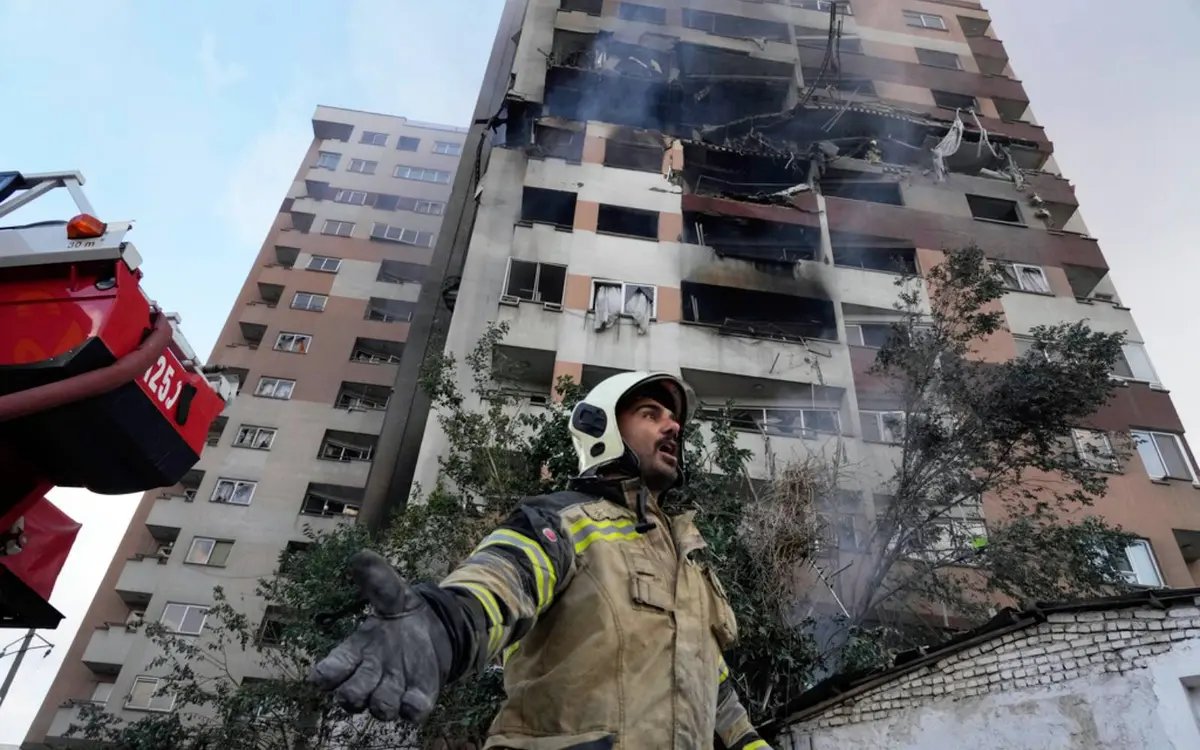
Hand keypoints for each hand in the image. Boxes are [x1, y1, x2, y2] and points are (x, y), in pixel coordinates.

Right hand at [308, 550, 450, 721]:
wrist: (439, 633)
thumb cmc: (404, 618)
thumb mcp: (394, 596)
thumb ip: (378, 581)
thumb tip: (360, 555)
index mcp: (355, 653)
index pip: (329, 671)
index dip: (325, 675)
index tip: (323, 673)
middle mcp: (368, 677)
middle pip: (349, 697)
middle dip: (353, 693)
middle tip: (365, 677)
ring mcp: (393, 691)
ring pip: (379, 708)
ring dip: (384, 700)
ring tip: (394, 681)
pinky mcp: (417, 700)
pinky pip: (411, 714)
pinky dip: (412, 709)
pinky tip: (416, 698)